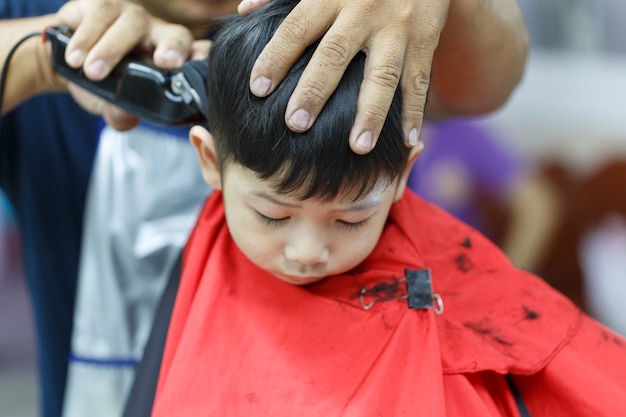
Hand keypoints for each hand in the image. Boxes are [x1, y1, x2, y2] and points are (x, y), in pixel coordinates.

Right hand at [55, 0, 196, 129]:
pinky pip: (100, 14)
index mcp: (172, 59)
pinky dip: (86, 38)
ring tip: (93, 73)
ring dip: (111, 49)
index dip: (204, 59)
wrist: (64, 60)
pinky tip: (75, 58)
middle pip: (176, 34)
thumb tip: (124, 119)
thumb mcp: (112, 105)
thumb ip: (120, 115)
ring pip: (132, 24)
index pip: (199, 55)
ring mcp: (132, 16)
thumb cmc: (102, 82)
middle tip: (165, 62)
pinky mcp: (102, 4)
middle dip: (173, 47)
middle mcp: (158, 34)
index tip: (204, 67)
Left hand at [239, 0, 449, 154]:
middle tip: (296, 125)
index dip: (276, 57)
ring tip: (358, 147)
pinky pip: (420, 80)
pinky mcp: (425, 38)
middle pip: (335, 54)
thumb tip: (244, 10)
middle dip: (315, 91)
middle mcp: (362, 11)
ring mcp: (396, 27)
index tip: (257, 89)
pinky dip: (415, 112)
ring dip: (372, 113)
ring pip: (383, 74)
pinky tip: (409, 141)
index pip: (297, 29)